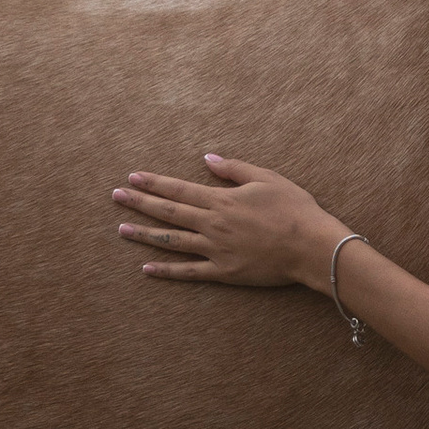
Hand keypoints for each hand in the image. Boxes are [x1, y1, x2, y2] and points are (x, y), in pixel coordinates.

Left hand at [112, 154, 345, 292]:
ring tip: (122, 229)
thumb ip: (234, 168)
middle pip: (169, 212)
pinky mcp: (224, 272)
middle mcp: (213, 224)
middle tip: (116, 196)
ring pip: (172, 241)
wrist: (311, 246)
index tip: (132, 177)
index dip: (154, 182)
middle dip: (140, 203)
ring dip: (145, 234)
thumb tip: (208, 157)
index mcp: (222, 200)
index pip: (179, 189)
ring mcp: (215, 249)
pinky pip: (189, 272)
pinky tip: (147, 268)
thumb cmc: (294, 209)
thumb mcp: (267, 178)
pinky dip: (167, 271)